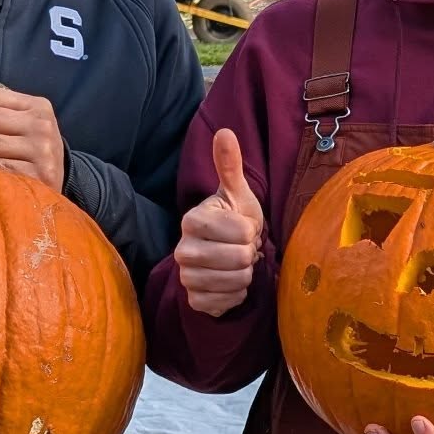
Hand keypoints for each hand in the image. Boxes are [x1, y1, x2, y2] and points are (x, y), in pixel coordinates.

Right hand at [175, 129, 265, 315]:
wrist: (224, 254)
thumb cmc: (233, 220)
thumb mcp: (236, 193)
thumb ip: (229, 165)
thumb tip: (224, 131)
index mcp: (191, 220)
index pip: (241, 231)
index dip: (250, 230)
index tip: (243, 227)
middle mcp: (182, 250)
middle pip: (241, 258)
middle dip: (249, 252)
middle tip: (241, 246)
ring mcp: (186, 277)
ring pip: (237, 280)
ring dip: (245, 273)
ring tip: (236, 263)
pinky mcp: (195, 301)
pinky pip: (229, 301)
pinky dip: (237, 293)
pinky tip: (230, 282)